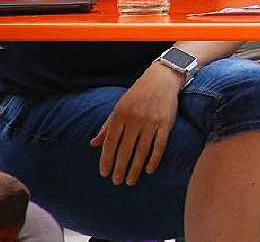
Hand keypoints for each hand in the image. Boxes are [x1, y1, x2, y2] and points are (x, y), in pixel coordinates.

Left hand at [90, 62, 180, 184]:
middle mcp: (134, 118)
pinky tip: (149, 169)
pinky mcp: (166, 123)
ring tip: (130, 181)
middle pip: (125, 149)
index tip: (104, 173)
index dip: (106, 159)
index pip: (110, 142)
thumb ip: (107, 126)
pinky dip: (154, 159)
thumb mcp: (119, 107)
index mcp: (120, 115)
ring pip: (142, 150)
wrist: (162, 78)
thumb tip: (93, 144)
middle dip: (120, 168)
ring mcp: (151, 121)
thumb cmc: (137, 95)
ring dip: (135, 168)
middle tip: (117, 182)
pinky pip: (160, 145)